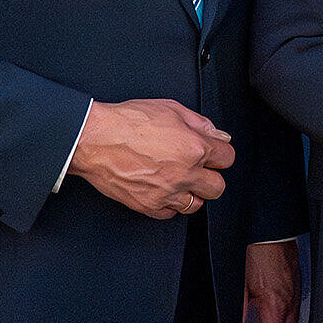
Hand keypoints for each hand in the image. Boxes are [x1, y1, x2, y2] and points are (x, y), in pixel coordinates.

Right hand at [68, 98, 233, 218]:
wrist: (95, 139)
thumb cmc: (128, 121)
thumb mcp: (171, 109)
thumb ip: (201, 124)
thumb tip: (219, 136)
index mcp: (194, 147)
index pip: (227, 158)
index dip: (220, 154)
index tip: (213, 153)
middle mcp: (184, 173)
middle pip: (217, 187)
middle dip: (211, 177)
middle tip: (199, 169)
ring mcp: (166, 193)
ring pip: (196, 205)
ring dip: (191, 193)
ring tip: (178, 179)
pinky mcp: (148, 205)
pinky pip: (170, 214)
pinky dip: (169, 204)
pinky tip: (162, 189)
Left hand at [244, 241, 299, 322]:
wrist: (272, 232)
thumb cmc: (256, 253)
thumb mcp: (241, 286)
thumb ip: (240, 309)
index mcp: (274, 304)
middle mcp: (289, 301)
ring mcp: (297, 293)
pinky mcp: (299, 283)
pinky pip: (296, 307)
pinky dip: (288, 315)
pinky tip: (277, 313)